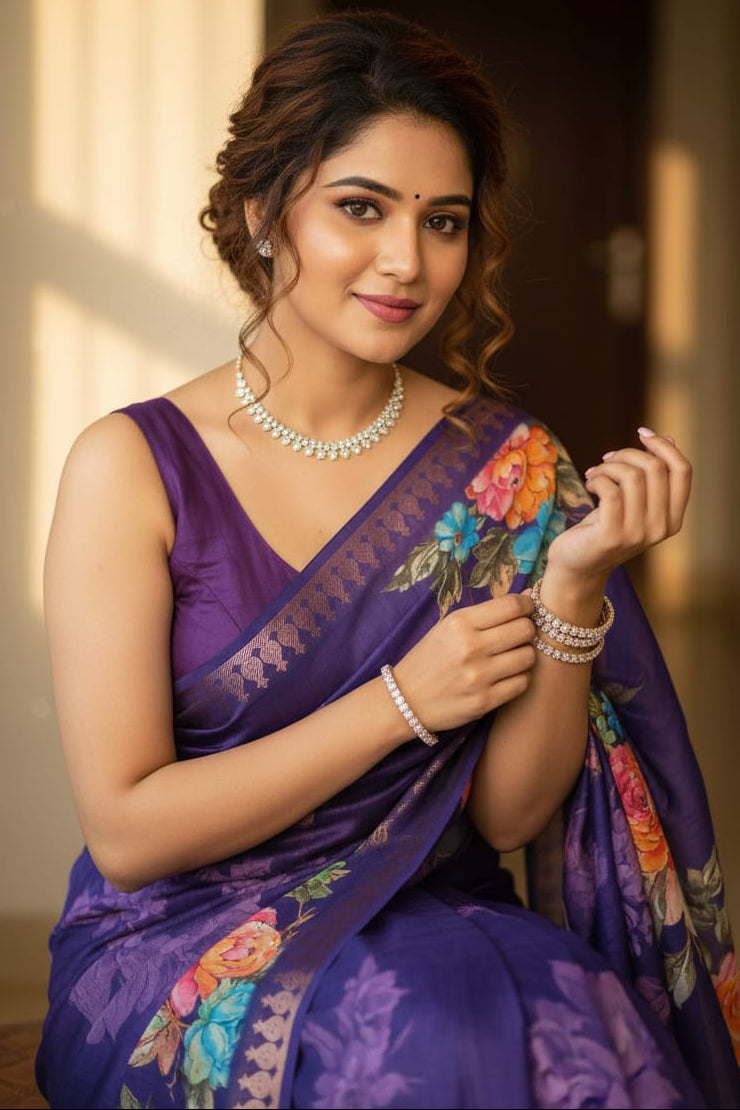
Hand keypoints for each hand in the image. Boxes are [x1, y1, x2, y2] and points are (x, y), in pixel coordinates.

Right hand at [393, 593, 535, 732]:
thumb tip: (530, 597)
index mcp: (460, 623)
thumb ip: (486, 614)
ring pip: (528, 657)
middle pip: (525, 630)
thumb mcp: (448, 627)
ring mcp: (478, 676)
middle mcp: (470, 647)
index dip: (528, 606)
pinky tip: (509, 675)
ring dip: (525, 655)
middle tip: (520, 635)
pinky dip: (520, 677)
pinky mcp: (485, 701)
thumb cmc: (430, 658)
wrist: (406, 700)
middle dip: (528, 630)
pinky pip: (522, 683)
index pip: (512, 606)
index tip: (528, 610)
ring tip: (513, 656)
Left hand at [545, 428, 691, 584]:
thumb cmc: (605, 527)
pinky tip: (590, 483)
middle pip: (656, 468)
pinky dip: (598, 478)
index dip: (663, 446)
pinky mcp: (611, 536)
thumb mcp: (634, 502)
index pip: (683, 471)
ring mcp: (637, 534)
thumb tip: (670, 439)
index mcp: (673, 519)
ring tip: (595, 473)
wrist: (578, 565)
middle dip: (628, 453)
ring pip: (633, 476)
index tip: (642, 433)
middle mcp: (660, 528)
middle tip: (607, 459)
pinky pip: (610, 490)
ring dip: (608, 466)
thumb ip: (653, 477)